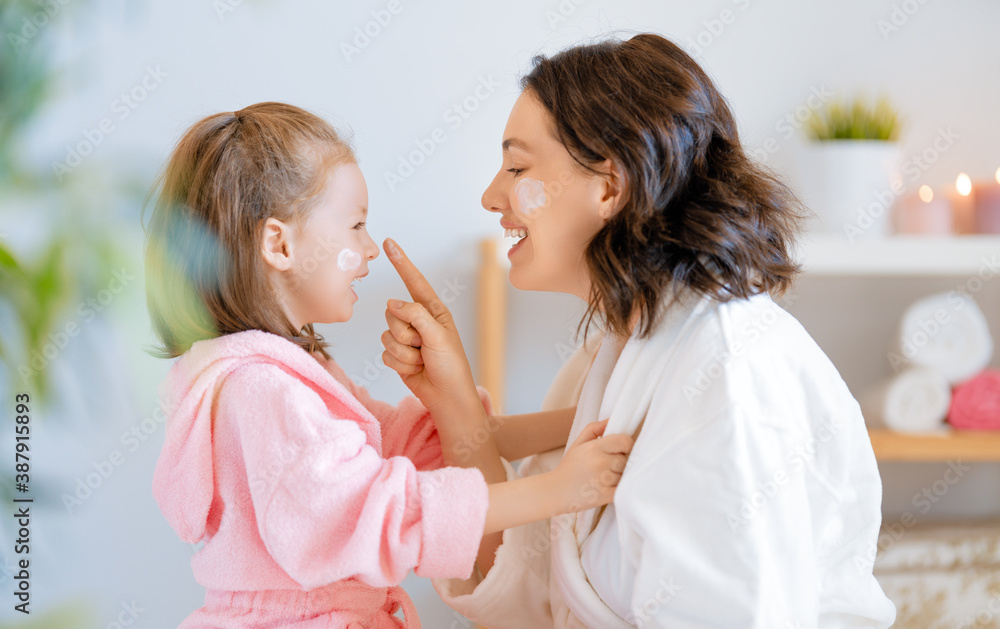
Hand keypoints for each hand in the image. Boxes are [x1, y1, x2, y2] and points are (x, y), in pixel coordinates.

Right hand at [380, 238, 478, 411]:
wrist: (447, 396)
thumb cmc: (451, 365)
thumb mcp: (438, 336)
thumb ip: (415, 315)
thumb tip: (392, 302)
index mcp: (433, 310)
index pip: (414, 281)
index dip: (401, 262)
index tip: (389, 243)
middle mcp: (418, 320)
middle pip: (392, 314)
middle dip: (405, 335)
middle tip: (423, 347)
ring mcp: (406, 338)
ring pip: (387, 335)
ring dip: (404, 353)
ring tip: (422, 360)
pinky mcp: (397, 355)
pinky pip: (385, 353)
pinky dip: (399, 365)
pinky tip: (415, 370)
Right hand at [550, 419, 632, 514]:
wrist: (555, 492)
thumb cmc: (569, 467)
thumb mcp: (578, 444)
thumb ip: (594, 429)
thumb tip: (611, 420)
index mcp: (594, 447)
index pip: (625, 442)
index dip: (626, 446)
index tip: (620, 451)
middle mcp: (600, 462)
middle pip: (627, 460)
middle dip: (621, 463)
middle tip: (609, 467)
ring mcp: (604, 480)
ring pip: (626, 475)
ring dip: (619, 477)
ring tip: (605, 479)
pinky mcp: (606, 495)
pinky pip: (623, 489)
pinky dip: (620, 489)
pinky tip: (608, 488)